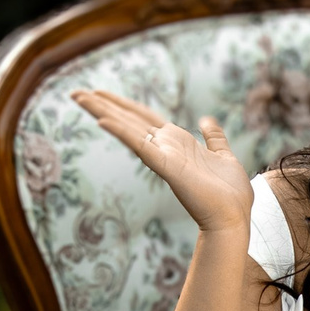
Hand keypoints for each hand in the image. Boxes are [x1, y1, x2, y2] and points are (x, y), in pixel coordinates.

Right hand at [70, 89, 253, 235]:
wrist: (235, 218)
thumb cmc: (231, 194)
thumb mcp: (223, 155)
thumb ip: (214, 137)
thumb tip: (205, 120)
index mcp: (176, 142)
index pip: (142, 117)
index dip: (121, 104)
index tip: (99, 92)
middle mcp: (165, 147)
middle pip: (128, 119)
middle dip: (102, 105)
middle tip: (75, 93)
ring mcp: (163, 157)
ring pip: (128, 129)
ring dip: (102, 112)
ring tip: (78, 98)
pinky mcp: (167, 167)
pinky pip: (141, 147)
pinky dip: (122, 133)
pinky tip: (103, 121)